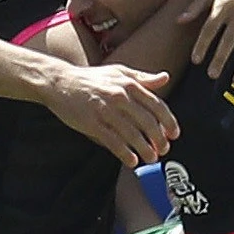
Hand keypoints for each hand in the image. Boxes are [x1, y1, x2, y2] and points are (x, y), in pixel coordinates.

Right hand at [42, 63, 176, 165]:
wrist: (59, 82)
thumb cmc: (90, 78)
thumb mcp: (118, 72)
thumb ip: (142, 77)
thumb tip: (166, 78)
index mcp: (129, 84)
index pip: (156, 105)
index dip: (168, 121)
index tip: (174, 134)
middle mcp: (119, 97)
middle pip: (147, 122)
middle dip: (159, 139)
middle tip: (164, 150)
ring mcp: (105, 111)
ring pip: (132, 134)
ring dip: (145, 149)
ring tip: (151, 158)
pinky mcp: (92, 123)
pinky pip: (113, 142)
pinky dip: (125, 153)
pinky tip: (132, 161)